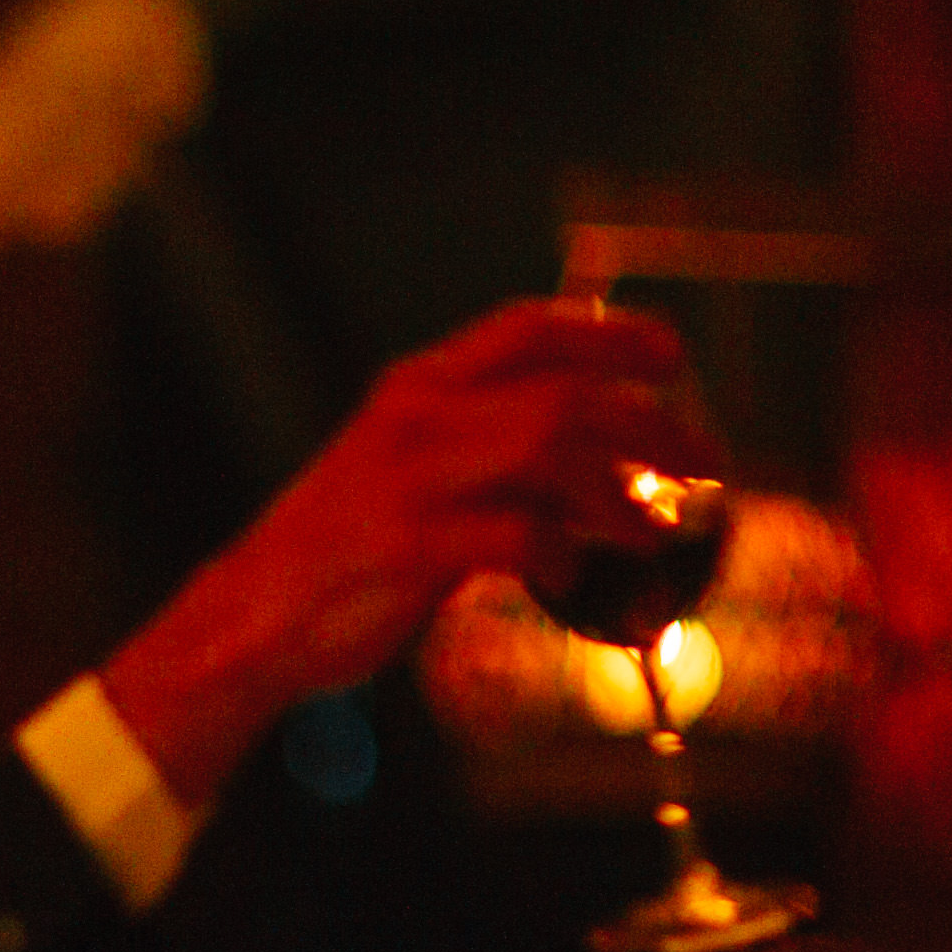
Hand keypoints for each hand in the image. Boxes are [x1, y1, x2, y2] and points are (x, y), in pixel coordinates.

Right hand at [101, 298, 709, 811]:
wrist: (250, 621)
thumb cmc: (344, 556)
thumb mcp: (415, 479)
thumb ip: (494, 459)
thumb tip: (605, 467)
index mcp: (417, 388)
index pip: (528, 329)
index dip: (610, 334)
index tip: (672, 357)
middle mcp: (415, 418)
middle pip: (561, 393)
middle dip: (648, 423)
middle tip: (702, 459)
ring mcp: (407, 480)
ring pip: (547, 449)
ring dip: (618, 490)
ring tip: (653, 526)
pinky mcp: (405, 548)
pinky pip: (514, 535)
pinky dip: (560, 553)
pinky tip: (569, 573)